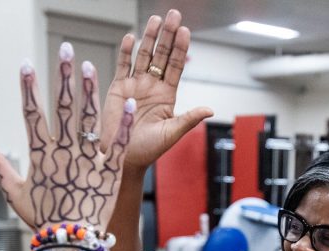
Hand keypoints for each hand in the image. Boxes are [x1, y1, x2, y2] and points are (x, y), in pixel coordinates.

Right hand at [0, 44, 136, 229]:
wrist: (71, 244)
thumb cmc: (43, 222)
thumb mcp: (16, 195)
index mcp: (40, 157)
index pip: (31, 116)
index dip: (28, 89)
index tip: (26, 66)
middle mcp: (64, 154)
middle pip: (63, 108)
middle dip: (63, 77)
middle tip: (65, 51)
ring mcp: (88, 162)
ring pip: (89, 120)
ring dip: (90, 92)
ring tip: (90, 67)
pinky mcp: (110, 173)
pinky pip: (117, 145)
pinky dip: (123, 125)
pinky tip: (129, 105)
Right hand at [101, 9, 212, 168]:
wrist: (122, 157)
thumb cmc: (148, 150)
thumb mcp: (171, 134)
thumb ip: (189, 119)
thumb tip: (210, 109)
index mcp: (167, 96)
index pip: (175, 66)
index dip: (180, 48)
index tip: (185, 31)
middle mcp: (152, 87)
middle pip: (161, 55)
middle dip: (167, 35)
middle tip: (173, 14)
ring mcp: (135, 85)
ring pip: (143, 56)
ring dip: (149, 37)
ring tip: (155, 19)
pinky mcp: (118, 88)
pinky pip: (123, 65)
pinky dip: (127, 51)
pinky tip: (132, 37)